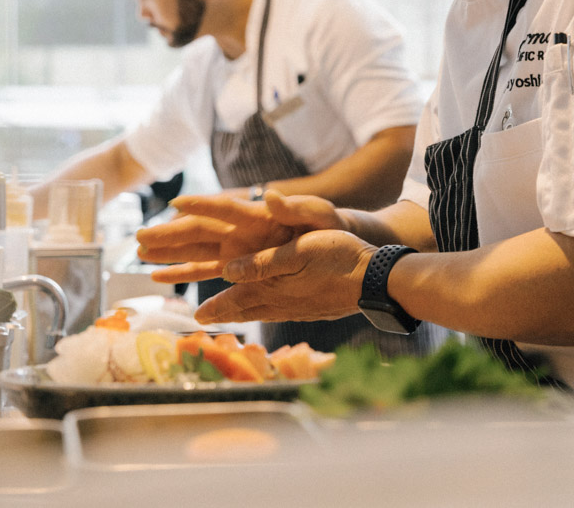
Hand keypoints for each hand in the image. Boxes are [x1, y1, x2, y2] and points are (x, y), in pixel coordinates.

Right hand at [135, 190, 342, 283]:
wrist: (336, 246)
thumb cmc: (328, 225)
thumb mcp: (319, 213)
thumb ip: (297, 207)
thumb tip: (273, 195)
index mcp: (257, 216)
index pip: (224, 208)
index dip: (201, 206)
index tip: (175, 203)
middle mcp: (239, 232)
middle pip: (197, 231)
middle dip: (168, 235)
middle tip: (139, 237)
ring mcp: (235, 250)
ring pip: (194, 251)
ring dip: (167, 254)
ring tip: (140, 254)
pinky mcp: (238, 267)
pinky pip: (204, 271)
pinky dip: (182, 273)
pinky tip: (159, 277)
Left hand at [195, 229, 375, 323]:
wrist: (377, 281)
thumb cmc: (339, 259)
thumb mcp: (298, 252)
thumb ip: (261, 263)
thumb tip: (227, 270)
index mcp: (275, 288)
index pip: (236, 300)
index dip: (215, 306)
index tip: (196, 315)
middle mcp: (284, 303)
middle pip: (246, 310)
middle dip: (223, 314)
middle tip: (203, 320)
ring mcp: (300, 308)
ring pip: (263, 312)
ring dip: (242, 314)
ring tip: (229, 317)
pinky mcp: (314, 308)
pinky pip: (280, 312)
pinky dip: (265, 312)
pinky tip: (269, 310)